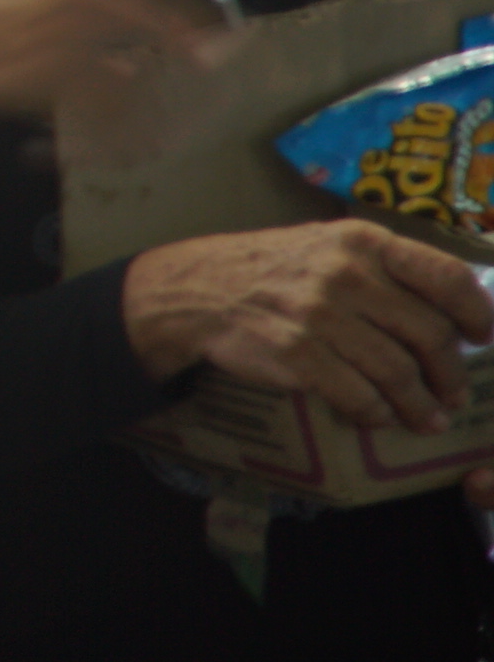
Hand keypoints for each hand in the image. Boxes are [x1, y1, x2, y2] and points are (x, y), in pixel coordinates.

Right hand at [0, 0, 222, 120]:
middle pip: (157, 43)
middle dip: (190, 78)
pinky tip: (104, 149)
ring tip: (156, 141)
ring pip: (125, 85)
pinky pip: (80, 115)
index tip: (233, 49)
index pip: (163, 0)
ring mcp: (45, 44)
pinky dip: (100, 135)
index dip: (204, 27)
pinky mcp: (20, 84)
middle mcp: (67, 7)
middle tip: (210, 107)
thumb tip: (133, 52)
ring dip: (148, 117)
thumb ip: (76, 17)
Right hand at [125, 221, 493, 432]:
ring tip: (427, 419)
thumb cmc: (273, 270)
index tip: (479, 338)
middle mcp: (346, 274)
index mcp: (363, 241)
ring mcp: (320, 315)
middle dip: (450, 374)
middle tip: (452, 394)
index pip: (446, 276)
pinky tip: (378, 417)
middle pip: (429, 333)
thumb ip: (382, 270)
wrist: (195, 290)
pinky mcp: (297, 354)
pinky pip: (358, 395)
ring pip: (398, 372)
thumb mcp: (327, 247)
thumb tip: (448, 312)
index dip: (476, 313)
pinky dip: (376, 413)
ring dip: (420, 405)